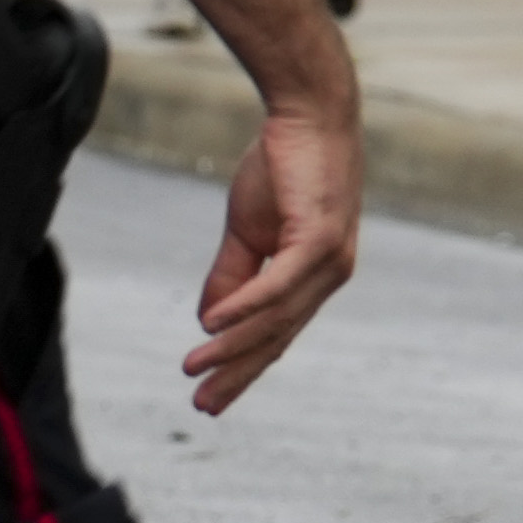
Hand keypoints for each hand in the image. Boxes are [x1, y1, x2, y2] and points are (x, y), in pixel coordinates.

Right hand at [182, 96, 362, 416]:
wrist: (308, 116)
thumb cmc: (283, 166)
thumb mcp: (248, 230)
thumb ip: (231, 275)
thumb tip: (208, 320)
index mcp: (313, 277)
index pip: (275, 333)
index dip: (242, 366)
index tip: (209, 396)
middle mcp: (329, 276)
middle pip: (276, 337)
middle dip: (237, 373)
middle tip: (203, 405)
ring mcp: (329, 260)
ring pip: (275, 317)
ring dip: (232, 346)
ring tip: (193, 367)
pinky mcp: (319, 238)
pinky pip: (278, 284)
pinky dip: (244, 306)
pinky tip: (211, 325)